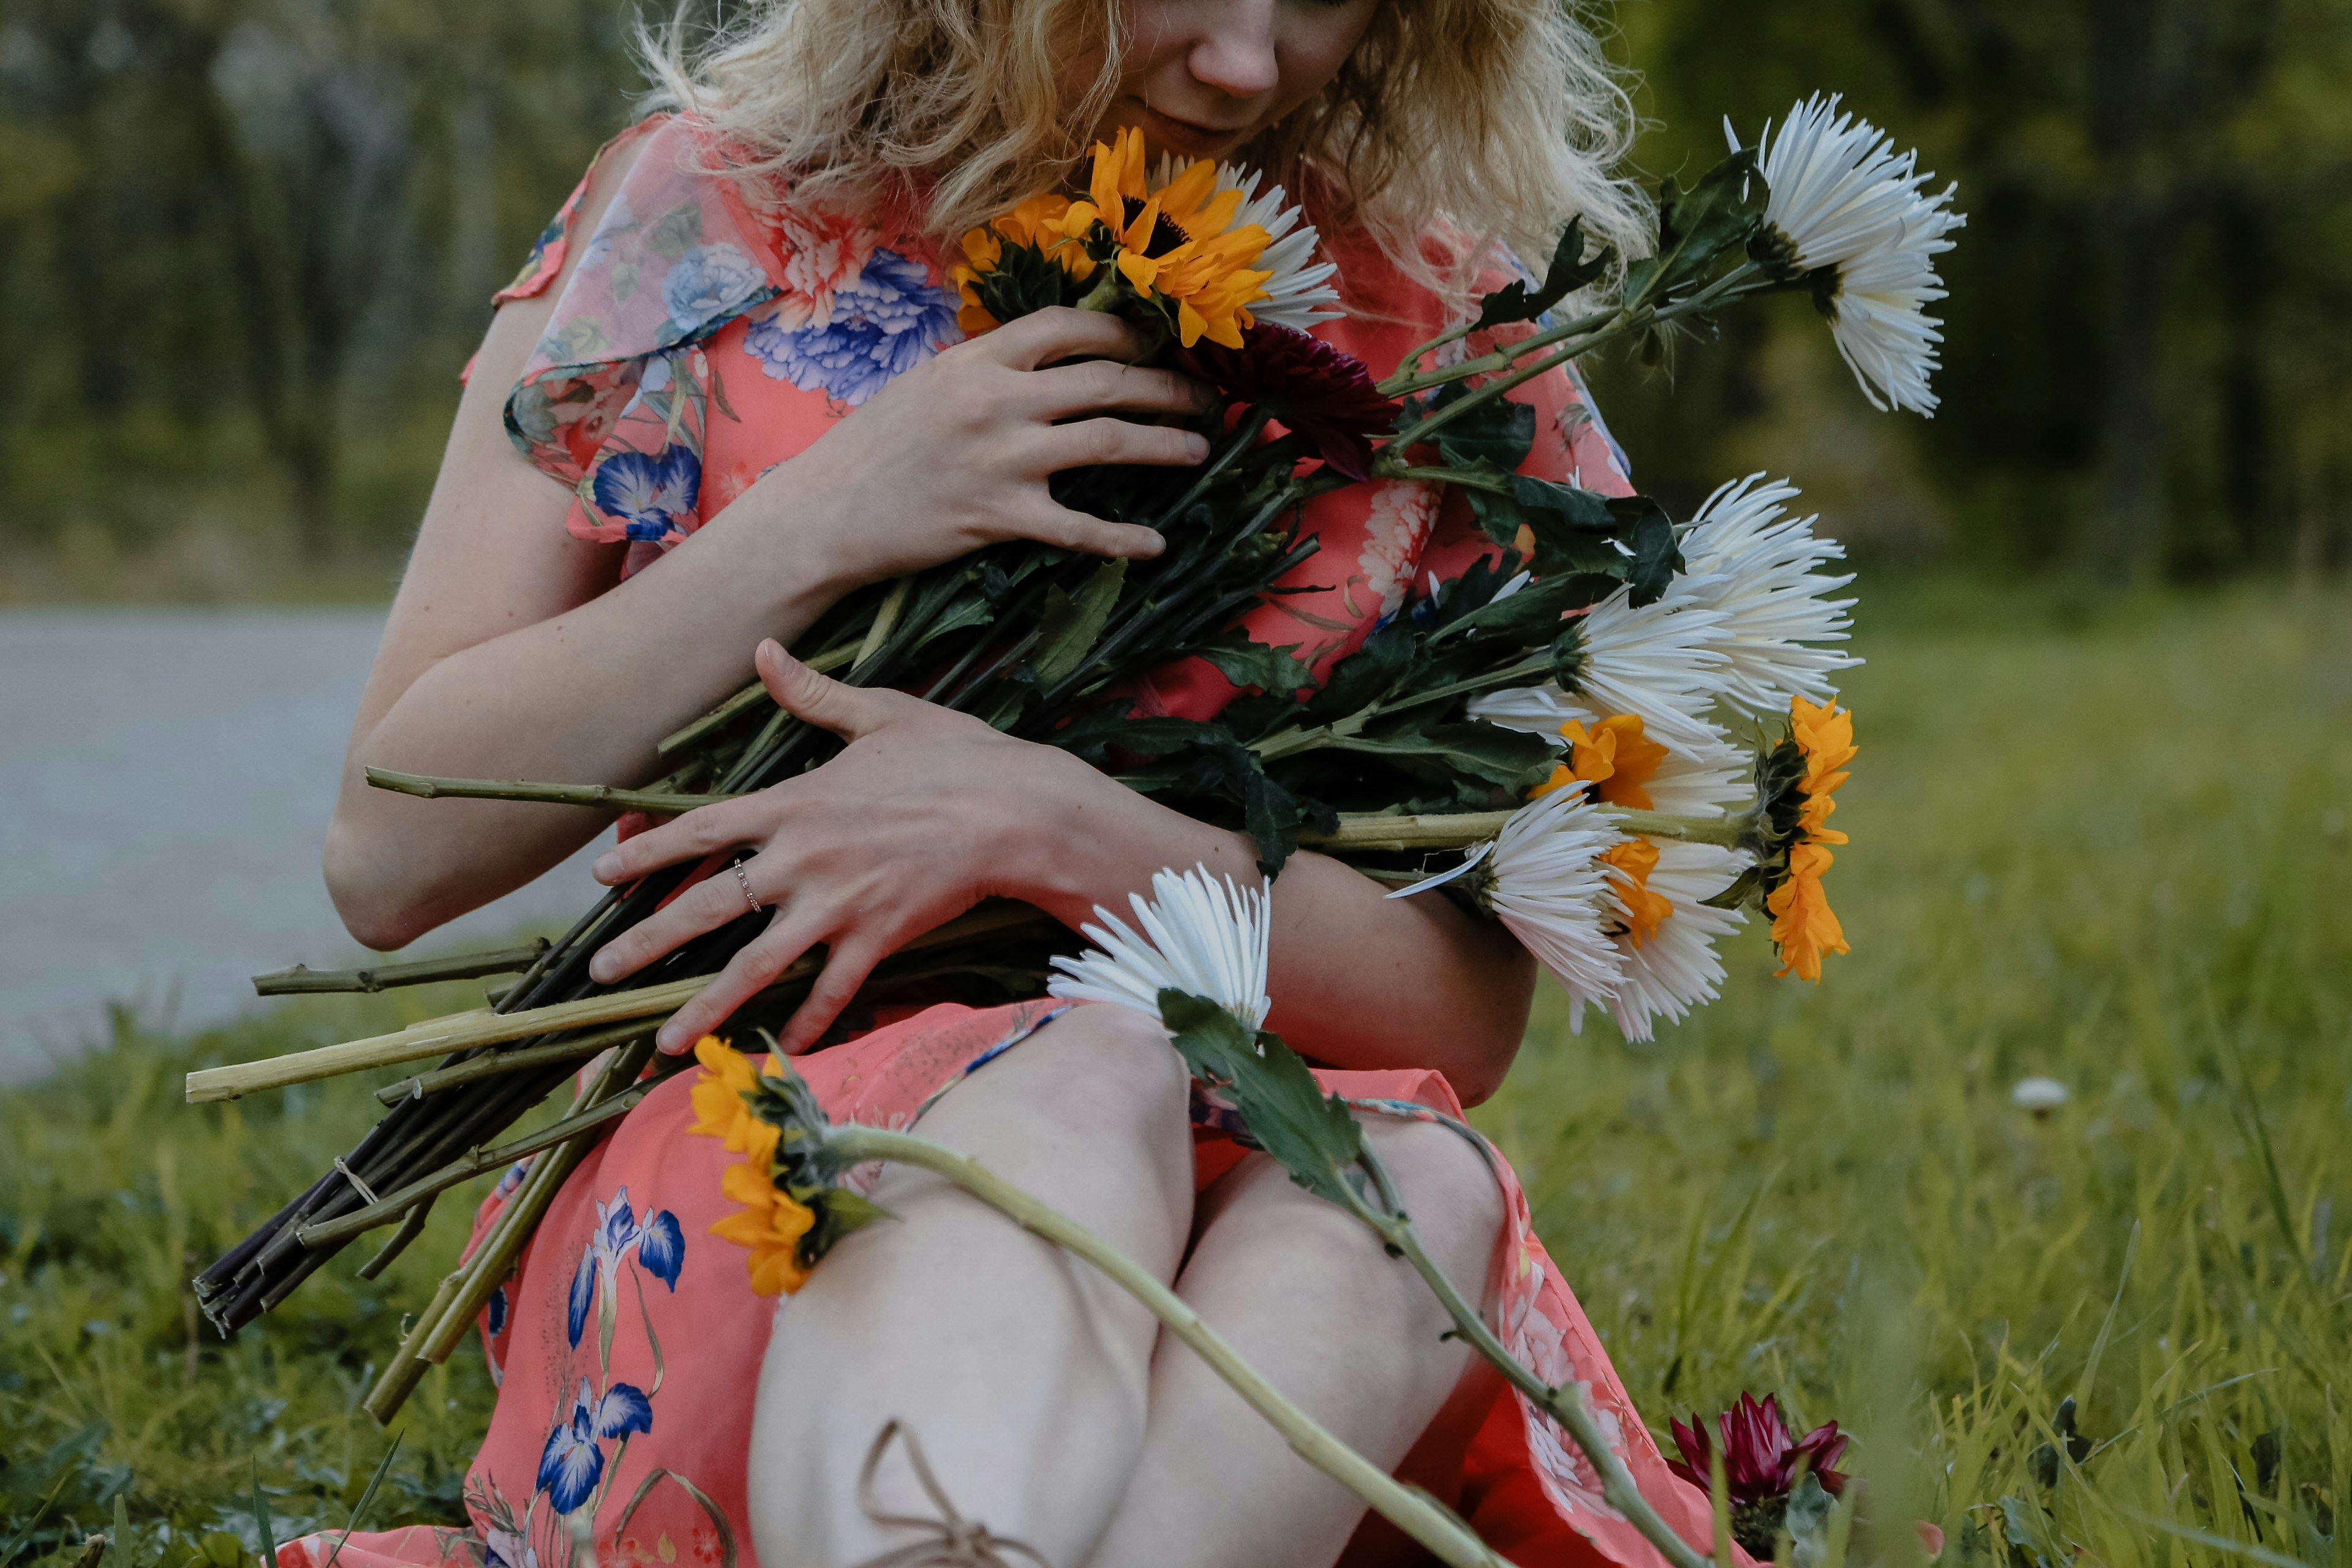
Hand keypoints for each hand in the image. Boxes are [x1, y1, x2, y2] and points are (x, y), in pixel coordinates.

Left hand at [585, 639, 1103, 1053]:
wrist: (1017, 811)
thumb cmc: (954, 755)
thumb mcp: (880, 711)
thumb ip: (813, 693)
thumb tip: (765, 650)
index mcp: (794, 803)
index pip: (701, 829)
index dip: (647, 853)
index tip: (601, 873)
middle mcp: (802, 859)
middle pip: (708, 905)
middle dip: (648, 942)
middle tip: (601, 972)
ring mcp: (838, 905)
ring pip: (756, 965)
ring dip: (706, 1006)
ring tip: (664, 1042)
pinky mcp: (878, 938)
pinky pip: (833, 990)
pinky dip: (810, 1023)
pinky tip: (784, 1052)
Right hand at [771, 308, 1213, 588]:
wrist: (828, 510)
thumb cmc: (877, 447)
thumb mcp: (929, 384)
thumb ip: (989, 368)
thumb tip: (1049, 358)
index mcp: (978, 358)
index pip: (1069, 326)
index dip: (1124, 333)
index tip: (1154, 345)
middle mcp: (996, 400)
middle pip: (1106, 381)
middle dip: (1165, 387)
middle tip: (1201, 398)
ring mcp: (1001, 458)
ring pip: (1107, 442)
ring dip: (1163, 445)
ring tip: (1197, 449)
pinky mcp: (999, 516)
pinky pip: (1078, 528)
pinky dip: (1122, 538)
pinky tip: (1155, 545)